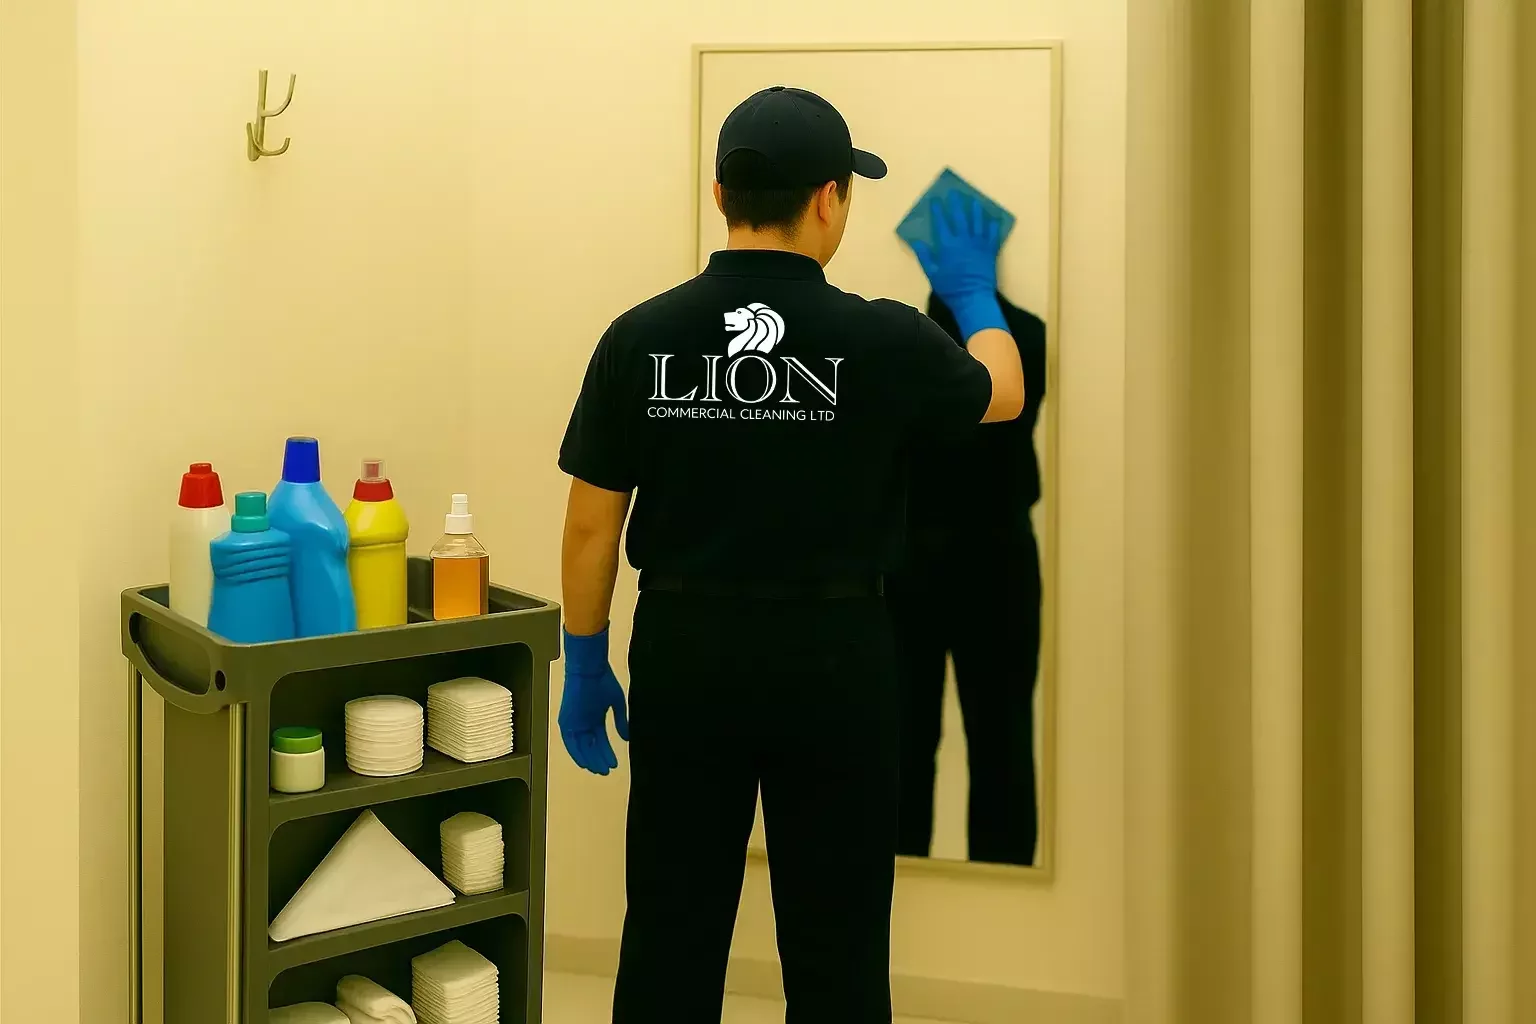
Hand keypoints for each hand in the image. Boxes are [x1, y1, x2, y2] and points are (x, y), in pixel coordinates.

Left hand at [559, 625, 629, 774]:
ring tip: (600, 770)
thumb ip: (621, 721)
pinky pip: (570, 742)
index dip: (607, 752)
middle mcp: (583, 722)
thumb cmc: (603, 681)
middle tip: (607, 772)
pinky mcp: (566, 721)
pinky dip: (576, 753)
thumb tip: (627, 738)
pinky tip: (585, 763)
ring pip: (581, 747)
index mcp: (594, 717)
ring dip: (590, 759)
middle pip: (591, 746)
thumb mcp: (616, 703)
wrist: (588, 668)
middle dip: (599, 759)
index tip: (614, 764)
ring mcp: (574, 722)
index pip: (600, 740)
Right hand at [910, 193, 1007, 338]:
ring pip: (978, 222)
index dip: (938, 210)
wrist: (973, 298)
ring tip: (975, 200)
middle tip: (955, 193)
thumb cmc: (950, 288)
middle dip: (957, 203)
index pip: (942, 223)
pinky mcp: (990, 251)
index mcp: (948, 245)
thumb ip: (924, 256)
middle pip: (960, 217)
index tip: (936, 200)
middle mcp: (964, 240)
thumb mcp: (932, 274)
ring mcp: (979, 244)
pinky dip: (993, 225)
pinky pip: (993, 234)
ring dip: (976, 210)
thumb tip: (916, 242)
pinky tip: (994, 218)